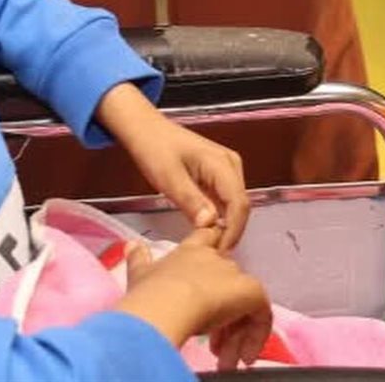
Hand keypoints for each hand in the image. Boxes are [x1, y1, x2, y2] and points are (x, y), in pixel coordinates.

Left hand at [95, 85, 248, 250]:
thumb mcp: (168, 177)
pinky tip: (206, 229)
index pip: (239, 203)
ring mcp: (226, 169)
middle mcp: (230, 165)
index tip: (218, 252)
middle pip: (240, 205)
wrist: (144, 128)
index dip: (233, 231)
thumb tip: (211, 225)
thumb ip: (191, 200)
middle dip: (230, 231)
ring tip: (209, 246)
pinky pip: (225, 200)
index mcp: (221, 163)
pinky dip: (219, 216)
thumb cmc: (154, 149)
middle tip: (212, 254)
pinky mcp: (218, 175)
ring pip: (234, 205)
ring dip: (226, 225)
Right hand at [118, 228, 270, 361]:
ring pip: (243, 300)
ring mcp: (233, 273)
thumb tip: (132, 245)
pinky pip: (261, 312)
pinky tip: (242, 356)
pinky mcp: (249, 291)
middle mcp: (215, 256)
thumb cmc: (150, 292)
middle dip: (223, 314)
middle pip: (228, 279)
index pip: (207, 238)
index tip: (207, 286)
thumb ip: (138, 260)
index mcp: (191, 250)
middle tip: (214, 345)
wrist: (165, 303)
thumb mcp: (140, 276)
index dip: (212, 255)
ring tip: (225, 359)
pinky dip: (254, 335)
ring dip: (236, 332)